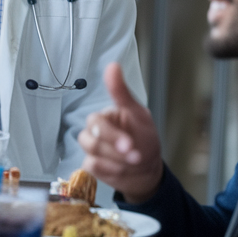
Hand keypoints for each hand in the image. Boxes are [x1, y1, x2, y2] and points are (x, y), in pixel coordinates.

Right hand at [78, 63, 163, 203]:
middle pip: (90, 139)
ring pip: (91, 153)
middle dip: (115, 150)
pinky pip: (92, 167)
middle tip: (135, 156)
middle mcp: (95, 131)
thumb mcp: (139, 115)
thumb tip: (112, 65)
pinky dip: (110, 171)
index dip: (111, 135)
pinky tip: (122, 169)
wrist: (147, 170)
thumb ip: (122, 93)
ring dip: (116, 161)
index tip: (129, 144)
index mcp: (106, 116)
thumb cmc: (144, 140)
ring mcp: (91, 148)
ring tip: (134, 162)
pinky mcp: (91, 164)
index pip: (96, 121)